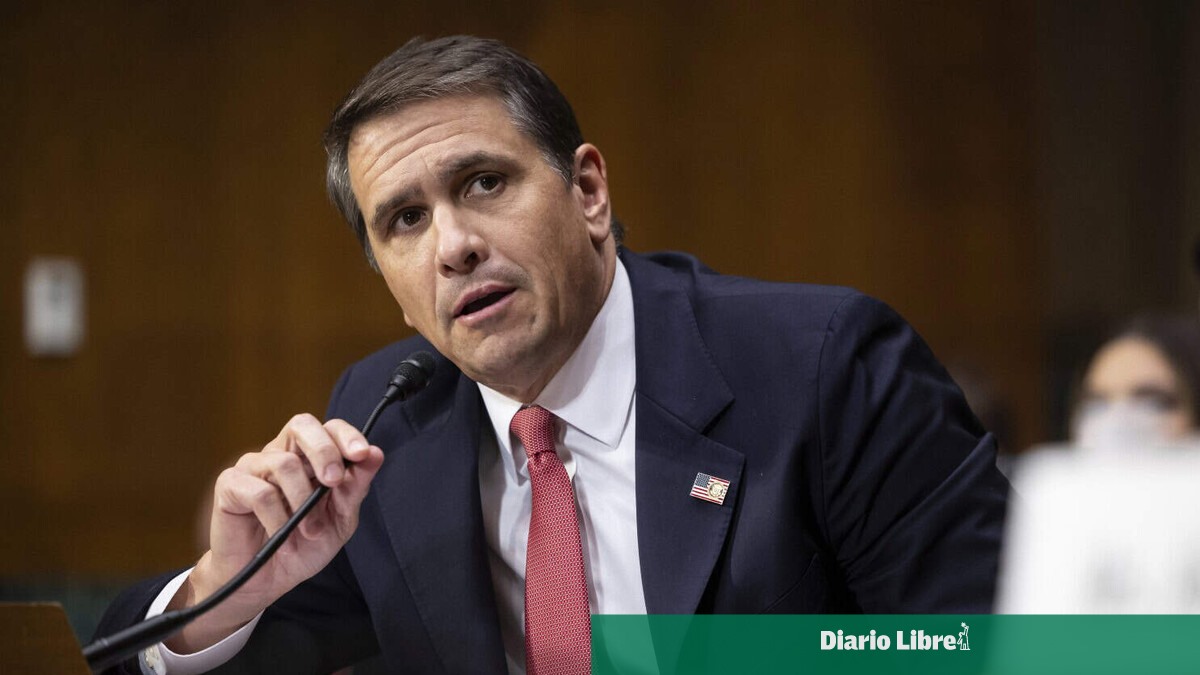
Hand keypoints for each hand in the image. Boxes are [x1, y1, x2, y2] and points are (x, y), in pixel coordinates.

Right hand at [165, 413, 384, 651]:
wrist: (266, 582)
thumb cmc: (302, 546)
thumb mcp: (340, 519)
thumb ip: (356, 487)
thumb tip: (375, 454)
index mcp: (310, 458)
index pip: (329, 428)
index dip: (347, 435)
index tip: (362, 454)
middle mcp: (281, 454)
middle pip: (302, 425)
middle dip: (324, 451)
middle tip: (334, 481)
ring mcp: (253, 467)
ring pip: (284, 463)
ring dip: (303, 501)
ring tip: (308, 530)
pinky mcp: (230, 485)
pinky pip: (260, 492)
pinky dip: (277, 518)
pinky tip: (280, 535)